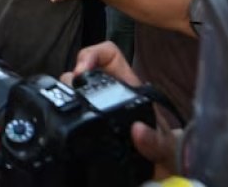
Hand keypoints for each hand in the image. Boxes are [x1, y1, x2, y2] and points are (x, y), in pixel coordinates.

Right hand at [59, 43, 177, 177]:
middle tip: (69, 94)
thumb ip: (155, 140)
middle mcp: (109, 94)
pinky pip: (69, 109)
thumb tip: (138, 130)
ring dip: (64, 93)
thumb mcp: (163, 146)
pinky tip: (64, 121)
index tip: (83, 69)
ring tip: (63, 106)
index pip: (108, 55)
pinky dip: (63, 110)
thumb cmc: (164, 152)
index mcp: (128, 88)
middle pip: (82, 71)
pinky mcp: (86, 123)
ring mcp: (96, 107)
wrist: (160, 171)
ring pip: (71, 88)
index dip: (93, 54)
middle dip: (71, 79)